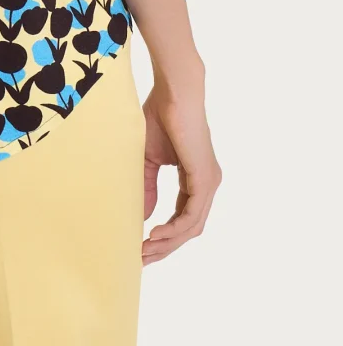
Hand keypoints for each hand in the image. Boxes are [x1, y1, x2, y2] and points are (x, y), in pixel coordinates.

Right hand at [142, 81, 220, 263]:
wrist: (173, 92)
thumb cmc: (160, 117)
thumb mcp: (148, 159)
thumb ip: (148, 188)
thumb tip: (144, 217)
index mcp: (195, 179)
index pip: (183, 217)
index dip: (164, 235)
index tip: (141, 246)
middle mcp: (207, 184)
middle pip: (189, 229)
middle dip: (165, 247)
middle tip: (142, 258)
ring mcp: (209, 182)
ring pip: (192, 227)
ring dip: (168, 243)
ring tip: (145, 251)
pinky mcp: (205, 178)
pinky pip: (192, 215)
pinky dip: (174, 229)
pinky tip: (155, 234)